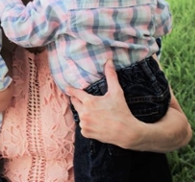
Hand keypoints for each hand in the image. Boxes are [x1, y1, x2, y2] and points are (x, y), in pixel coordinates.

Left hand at [68, 60, 191, 151]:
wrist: (127, 132)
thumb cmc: (122, 111)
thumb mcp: (117, 92)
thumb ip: (111, 76)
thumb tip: (109, 61)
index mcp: (89, 102)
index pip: (75, 93)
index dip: (71, 90)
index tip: (67, 88)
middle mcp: (84, 113)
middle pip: (75, 103)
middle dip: (78, 100)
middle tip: (84, 100)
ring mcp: (84, 124)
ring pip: (80, 115)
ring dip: (84, 113)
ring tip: (96, 113)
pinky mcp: (86, 133)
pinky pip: (83, 126)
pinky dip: (88, 124)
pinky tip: (97, 123)